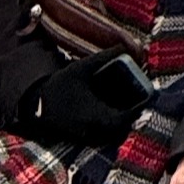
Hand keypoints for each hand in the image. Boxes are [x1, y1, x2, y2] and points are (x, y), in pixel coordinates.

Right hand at [26, 52, 145, 147]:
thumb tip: (128, 45)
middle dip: (133, 115)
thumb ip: (105, 56)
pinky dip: (112, 127)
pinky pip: (103, 136)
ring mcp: (87, 136)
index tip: (147, 96)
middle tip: (141, 99)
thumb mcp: (82, 68)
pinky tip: (114, 111)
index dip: (138, 109)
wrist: (36, 103)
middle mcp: (92, 129)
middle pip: (122, 129)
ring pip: (113, 135)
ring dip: (123, 123)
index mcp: (94, 114)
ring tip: (130, 105)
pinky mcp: (82, 138)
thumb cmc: (61, 84)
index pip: (124, 119)